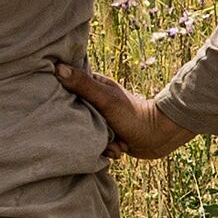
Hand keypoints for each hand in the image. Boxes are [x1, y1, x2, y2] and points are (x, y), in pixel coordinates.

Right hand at [54, 61, 192, 160]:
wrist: (159, 137)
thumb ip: (83, 85)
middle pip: (72, 113)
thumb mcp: (106, 99)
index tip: (61, 109)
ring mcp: (100, 118)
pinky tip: (119, 149)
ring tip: (115, 143)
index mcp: (93, 85)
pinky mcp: (106, 134)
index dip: (60, 97)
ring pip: (84, 132)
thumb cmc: (133, 115)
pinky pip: (96, 144)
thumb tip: (58, 68)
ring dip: (99, 143)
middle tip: (99, 133)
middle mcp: (94, 100)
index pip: (67, 86)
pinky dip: (107, 149)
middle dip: (84, 129)